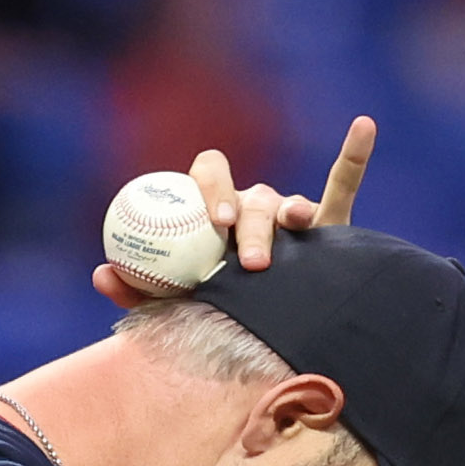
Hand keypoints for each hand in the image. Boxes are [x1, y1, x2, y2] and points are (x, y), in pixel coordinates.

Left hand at [94, 117, 377, 307]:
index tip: (213, 222)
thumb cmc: (214, 315)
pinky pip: (343, 184)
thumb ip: (136, 290)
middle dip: (248, 217)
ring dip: (286, 216)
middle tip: (244, 252)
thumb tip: (101, 273)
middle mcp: (252, 205)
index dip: (209, 188)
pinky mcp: (330, 225)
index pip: (206, 174)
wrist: (264, 339)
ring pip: (286, 203)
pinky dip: (354, 156)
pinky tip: (363, 126)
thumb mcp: (173, 306)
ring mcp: (291, 214)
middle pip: (248, 193)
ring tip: (291, 230)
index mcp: (214, 210)